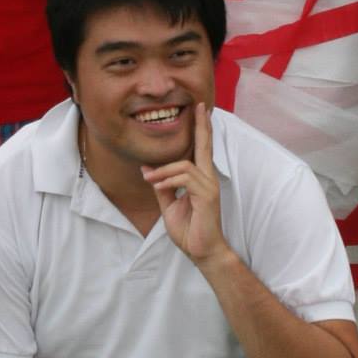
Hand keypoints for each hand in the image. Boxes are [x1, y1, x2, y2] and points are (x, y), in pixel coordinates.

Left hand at [142, 100, 225, 262]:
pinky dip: (167, 179)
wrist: (202, 251)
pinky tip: (157, 186)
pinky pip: (184, 178)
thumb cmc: (189, 230)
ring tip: (149, 179)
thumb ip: (162, 186)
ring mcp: (209, 186)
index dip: (200, 131)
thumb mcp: (169, 205)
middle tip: (200, 106)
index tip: (199, 112)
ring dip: (162, 170)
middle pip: (205, 146)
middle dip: (202, 125)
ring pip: (184, 165)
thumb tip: (148, 169)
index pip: (200, 150)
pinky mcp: (207, 195)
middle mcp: (208, 178)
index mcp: (200, 179)